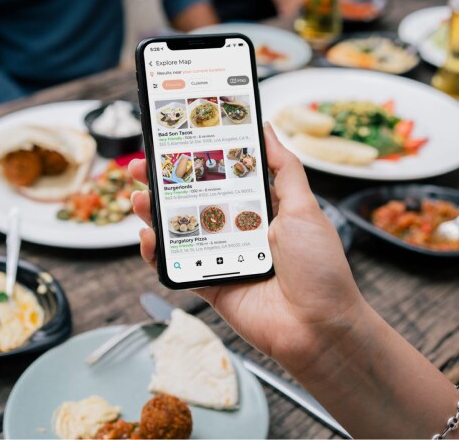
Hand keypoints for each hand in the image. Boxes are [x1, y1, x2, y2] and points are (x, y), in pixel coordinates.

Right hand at [128, 124, 365, 372]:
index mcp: (261, 208)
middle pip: (193, 200)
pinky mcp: (210, 285)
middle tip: (142, 165)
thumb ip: (283, 168)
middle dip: (165, 182)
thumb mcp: (305, 208)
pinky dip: (157, 253)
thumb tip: (267, 129)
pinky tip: (148, 238)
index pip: (222, 175)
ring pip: (179, 230)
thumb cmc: (320, 268)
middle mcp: (238, 229)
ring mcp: (221, 257)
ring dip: (154, 213)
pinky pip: (176, 266)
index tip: (176, 139)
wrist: (320, 328)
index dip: (198, 158)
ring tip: (138, 196)